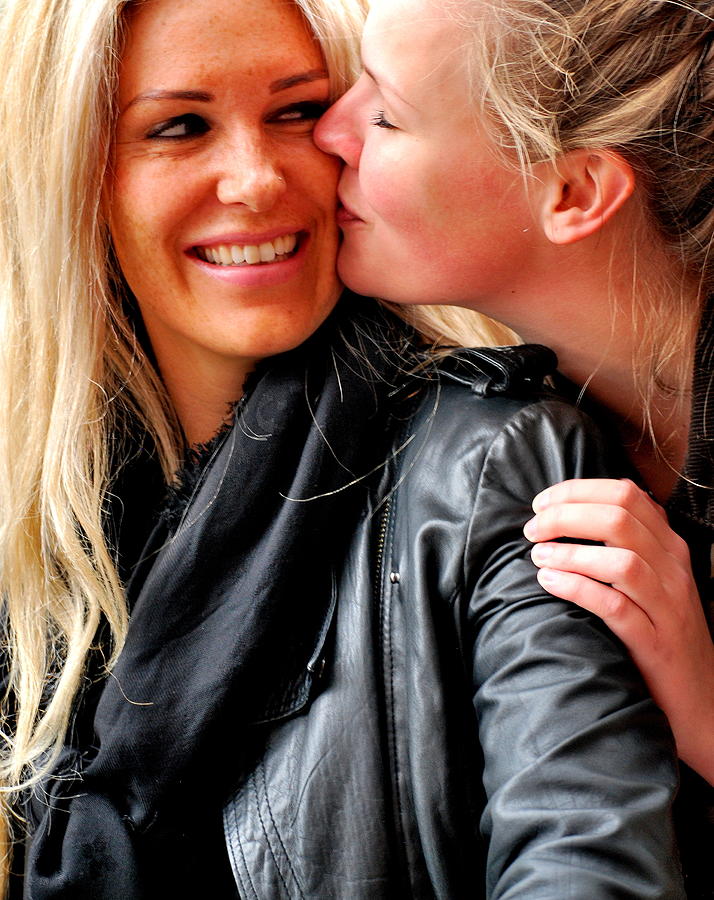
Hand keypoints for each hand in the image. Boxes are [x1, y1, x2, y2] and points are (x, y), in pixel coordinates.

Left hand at [523, 478, 713, 783]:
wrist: (701, 700)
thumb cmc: (661, 632)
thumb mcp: (652, 580)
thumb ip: (625, 544)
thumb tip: (575, 510)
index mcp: (670, 547)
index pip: (626, 495)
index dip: (577, 491)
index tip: (541, 502)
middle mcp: (673, 570)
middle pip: (619, 519)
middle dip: (566, 515)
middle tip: (532, 529)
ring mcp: (667, 606)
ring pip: (620, 560)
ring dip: (570, 552)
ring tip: (538, 555)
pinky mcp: (655, 643)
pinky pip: (614, 606)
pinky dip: (577, 588)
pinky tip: (548, 582)